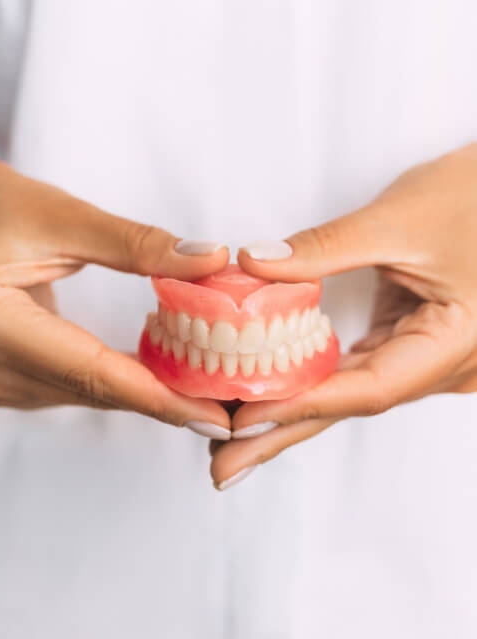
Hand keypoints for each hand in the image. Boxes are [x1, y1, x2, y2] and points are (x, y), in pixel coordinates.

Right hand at [0, 161, 229, 435]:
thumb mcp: (51, 216)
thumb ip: (132, 244)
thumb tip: (211, 260)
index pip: (98, 376)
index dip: (163, 401)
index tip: (219, 419)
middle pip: (99, 394)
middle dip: (170, 402)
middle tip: (234, 404)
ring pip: (88, 394)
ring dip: (147, 393)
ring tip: (208, 388)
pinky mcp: (6, 375)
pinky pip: (73, 385)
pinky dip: (119, 380)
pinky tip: (156, 370)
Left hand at [211, 142, 476, 487]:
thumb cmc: (476, 196)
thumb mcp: (398, 219)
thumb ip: (323, 248)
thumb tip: (254, 264)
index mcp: (455, 343)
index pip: (368, 388)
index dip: (302, 405)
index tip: (241, 420)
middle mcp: (444, 364)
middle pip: (352, 403)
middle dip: (285, 432)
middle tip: (225, 464)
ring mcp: (429, 355)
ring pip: (352, 390)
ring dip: (295, 409)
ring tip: (237, 433)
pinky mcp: (413, 339)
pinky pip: (359, 368)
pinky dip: (315, 379)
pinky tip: (277, 391)